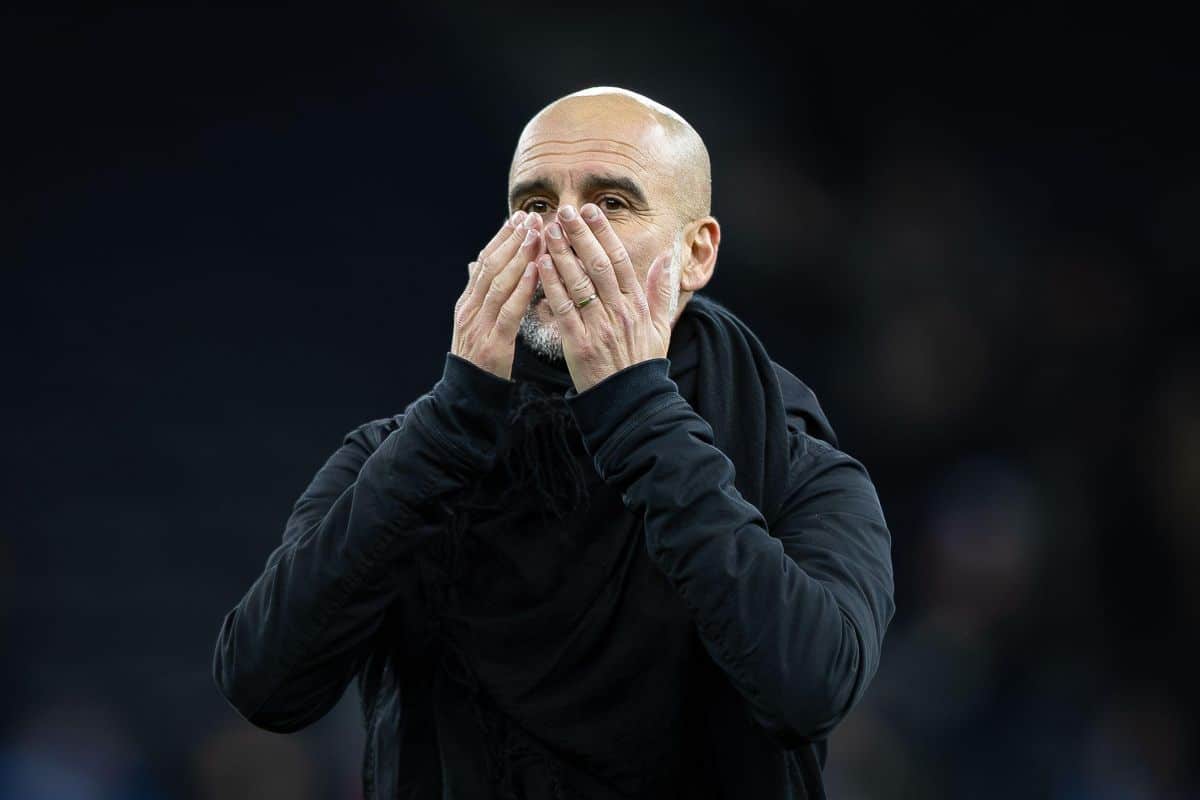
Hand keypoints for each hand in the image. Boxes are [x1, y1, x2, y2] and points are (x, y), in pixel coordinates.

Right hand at [451, 211, 544, 379]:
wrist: (467, 398)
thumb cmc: (479, 360)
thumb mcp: (476, 324)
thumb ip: (479, 295)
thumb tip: (477, 262)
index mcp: (467, 303)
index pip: (484, 262)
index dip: (501, 238)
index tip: (519, 217)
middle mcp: (470, 309)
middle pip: (491, 265)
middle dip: (511, 239)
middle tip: (531, 216)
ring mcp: (479, 325)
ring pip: (499, 282)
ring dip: (519, 256)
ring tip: (536, 234)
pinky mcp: (493, 343)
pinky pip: (509, 310)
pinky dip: (522, 288)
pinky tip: (535, 271)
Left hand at [535, 203, 674, 392]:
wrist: (630, 403)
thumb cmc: (642, 364)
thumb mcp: (660, 327)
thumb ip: (661, 291)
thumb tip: (667, 258)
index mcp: (637, 306)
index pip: (620, 260)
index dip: (604, 233)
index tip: (591, 211)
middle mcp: (619, 312)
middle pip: (598, 264)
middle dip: (580, 234)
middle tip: (565, 210)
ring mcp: (599, 327)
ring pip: (578, 281)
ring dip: (561, 252)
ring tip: (548, 229)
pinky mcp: (579, 343)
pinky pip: (563, 308)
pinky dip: (551, 284)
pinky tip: (540, 264)